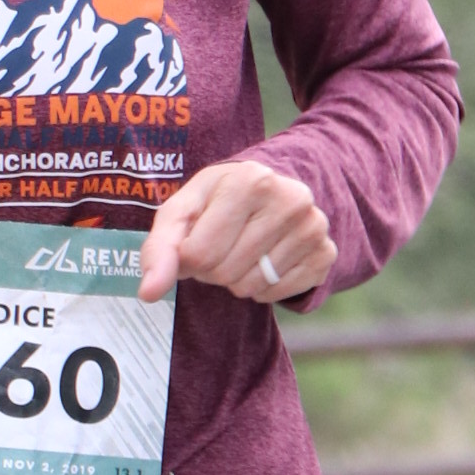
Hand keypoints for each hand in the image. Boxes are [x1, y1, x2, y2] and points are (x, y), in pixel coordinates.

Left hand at [140, 159, 335, 305]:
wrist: (273, 191)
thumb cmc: (218, 201)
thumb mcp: (184, 210)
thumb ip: (159, 248)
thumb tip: (148, 293)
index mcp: (251, 180)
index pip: (198, 253)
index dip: (189, 257)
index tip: (197, 239)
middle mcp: (290, 199)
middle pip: (224, 272)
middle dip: (212, 268)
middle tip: (222, 244)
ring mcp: (314, 227)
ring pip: (250, 286)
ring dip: (236, 279)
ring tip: (242, 251)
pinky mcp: (325, 254)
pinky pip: (277, 294)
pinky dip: (262, 287)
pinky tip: (265, 260)